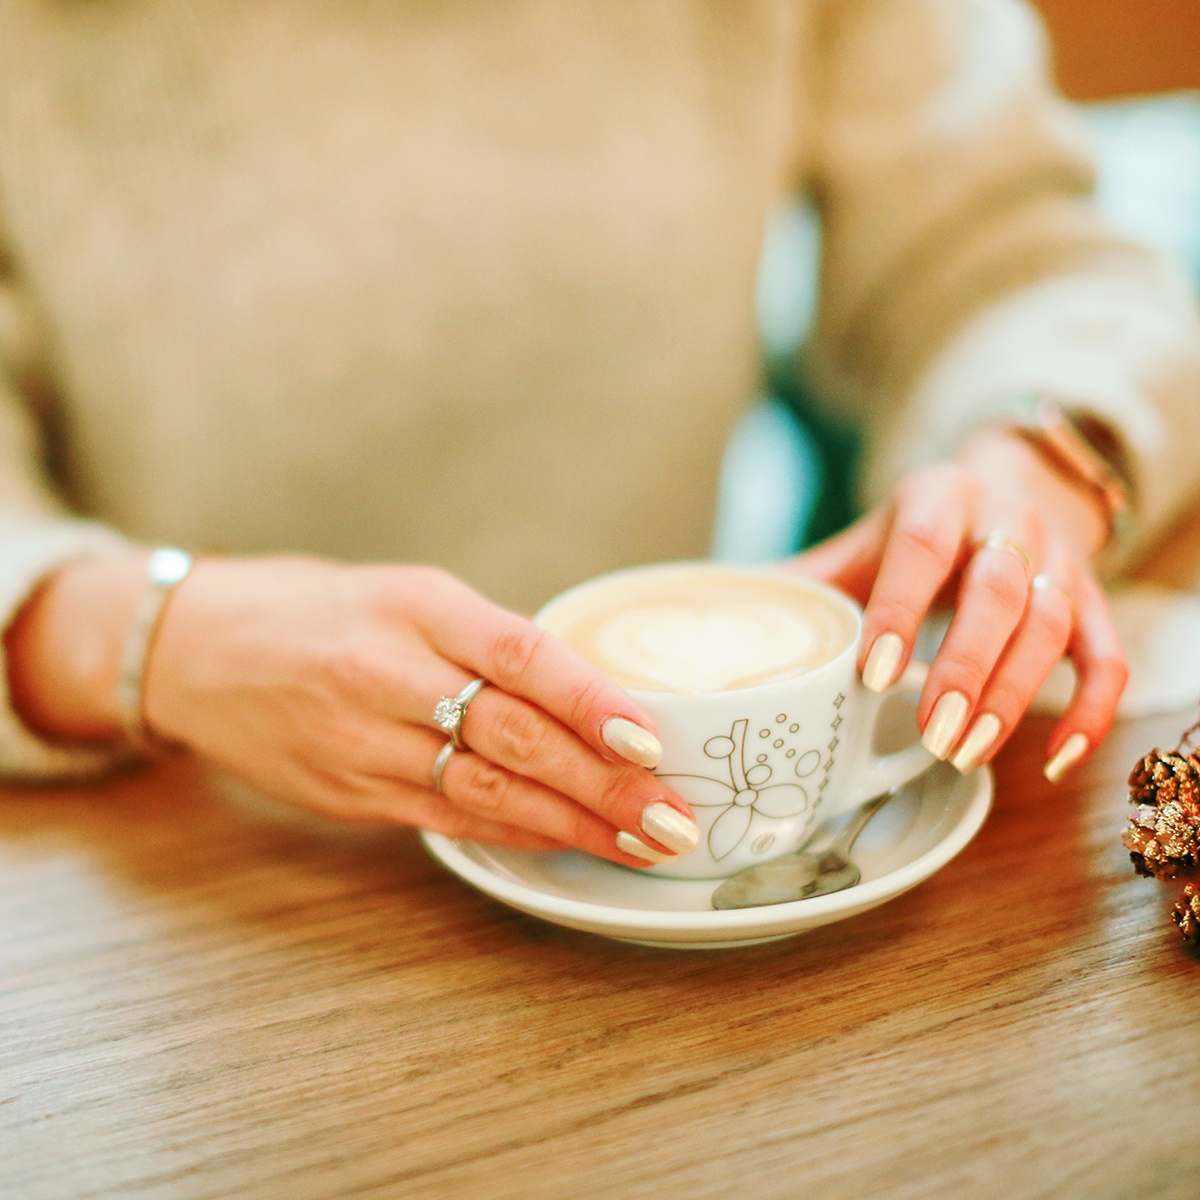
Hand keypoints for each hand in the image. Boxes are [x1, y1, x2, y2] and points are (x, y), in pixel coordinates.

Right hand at [6, 554, 700, 864]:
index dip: (591, 701)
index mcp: (416, 605)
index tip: (652, 740)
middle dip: (604, 784)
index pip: (519, 654)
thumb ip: (488, 642)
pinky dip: (515, 834)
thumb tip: (590, 699)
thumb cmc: (322, 610)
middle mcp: (389, 673)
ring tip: (641, 846)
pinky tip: (567, 846)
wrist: (197, 650)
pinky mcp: (348, 793)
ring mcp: (363, 741)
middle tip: (674, 817)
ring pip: (486, 793)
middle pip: (514, 737)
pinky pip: (446, 820)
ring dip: (572, 825)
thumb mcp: (409, 594)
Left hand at [792, 429, 1127, 779]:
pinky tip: (1052, 761)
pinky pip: (1107, 658)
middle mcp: (1009, 521)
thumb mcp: (863, 544)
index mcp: (938, 498)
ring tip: (966, 753)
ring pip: (1054, 625)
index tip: (871, 674)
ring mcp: (1060, 560)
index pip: (922, 547)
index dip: (900, 610)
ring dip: (1015, 695)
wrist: (1008, 491)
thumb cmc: (918, 534)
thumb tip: (716, 628)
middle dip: (965, 665)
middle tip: (931, 734)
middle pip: (1000, 590)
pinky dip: (1089, 713)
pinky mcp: (1094, 600)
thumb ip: (806, 586)